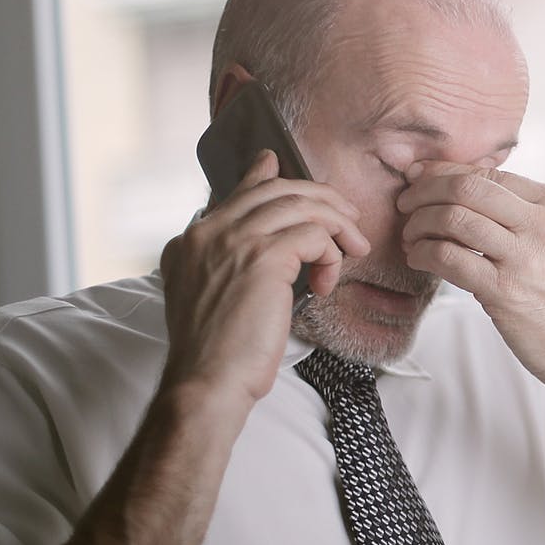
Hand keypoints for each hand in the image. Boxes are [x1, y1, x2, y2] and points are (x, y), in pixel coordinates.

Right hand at [159, 150, 370, 409]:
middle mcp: (207, 232)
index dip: (262, 176)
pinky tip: (328, 281)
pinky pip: (313, 235)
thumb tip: (266, 250)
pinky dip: (330, 255)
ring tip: (354, 248)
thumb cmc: (218, 354)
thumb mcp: (213, 299)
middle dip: (319, 198)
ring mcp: (233, 241)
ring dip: (335, 225)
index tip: (276, 163)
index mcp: (190, 241)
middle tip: (348, 216)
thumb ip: (227, 266)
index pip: (236, 194)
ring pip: (299, 206)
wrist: (207, 382)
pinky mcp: (263, 257)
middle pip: (274, 190)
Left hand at [397, 162, 544, 392]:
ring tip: (411, 237)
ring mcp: (526, 258)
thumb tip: (467, 191)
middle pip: (467, 188)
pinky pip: (448, 257)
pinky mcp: (505, 291)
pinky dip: (423, 254)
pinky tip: (419, 259)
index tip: (419, 177)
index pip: (490, 174)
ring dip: (419, 225)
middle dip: (425, 191)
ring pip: (453, 218)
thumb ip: (526, 216)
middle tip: (406, 204)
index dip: (445, 171)